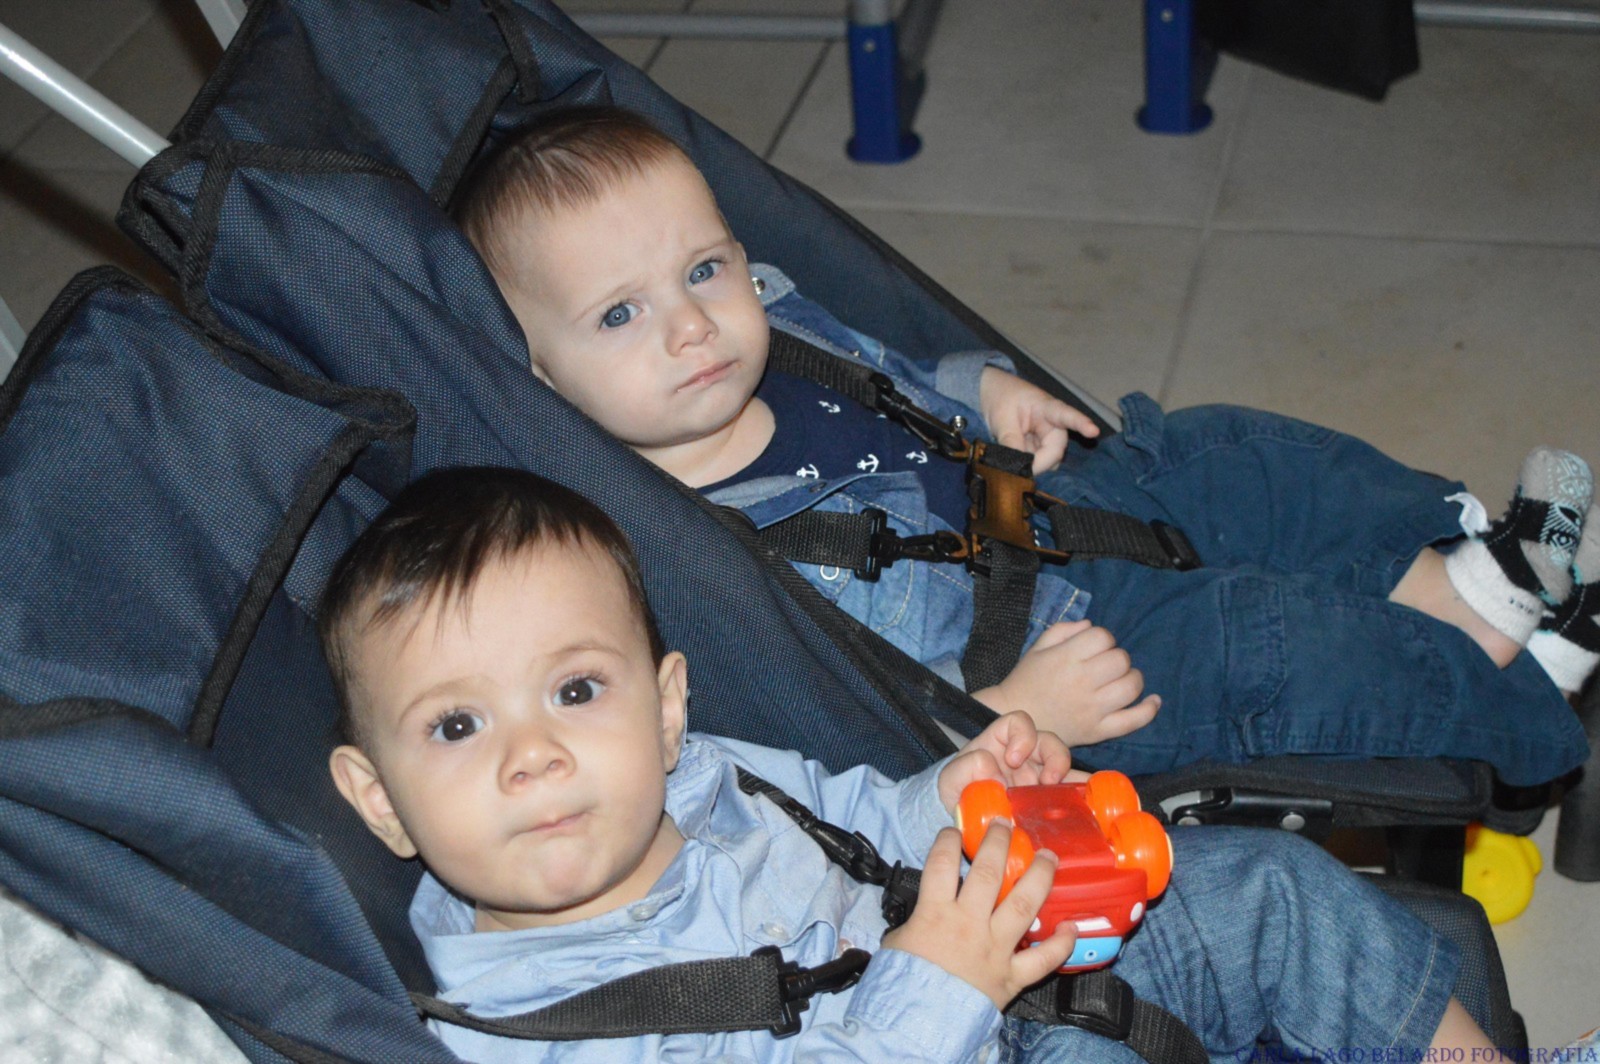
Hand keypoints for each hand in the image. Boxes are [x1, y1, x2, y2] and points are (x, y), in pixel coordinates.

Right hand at [881, 823, 1075, 1009]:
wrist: (917, 1024)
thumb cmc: (902, 982)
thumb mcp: (898, 940)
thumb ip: (917, 919)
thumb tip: (925, 910)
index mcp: (935, 913)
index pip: (941, 863)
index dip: (947, 841)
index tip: (953, 831)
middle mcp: (969, 924)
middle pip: (988, 873)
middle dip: (999, 843)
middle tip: (1007, 826)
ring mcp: (994, 948)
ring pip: (1022, 905)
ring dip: (1039, 878)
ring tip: (1049, 857)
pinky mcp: (1011, 976)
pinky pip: (1042, 959)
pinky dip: (1060, 943)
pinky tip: (1071, 926)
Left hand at [938, 710, 1071, 813]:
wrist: (960, 822)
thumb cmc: (956, 792)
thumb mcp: (951, 779)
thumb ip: (966, 769)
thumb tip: (994, 772)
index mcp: (1002, 743)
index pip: (1019, 723)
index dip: (1022, 736)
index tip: (1013, 759)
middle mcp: (1025, 757)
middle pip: (1050, 743)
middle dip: (1056, 758)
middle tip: (1049, 780)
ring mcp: (1038, 778)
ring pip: (1065, 769)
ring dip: (1074, 779)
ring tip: (1074, 799)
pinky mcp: (1048, 801)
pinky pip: (1072, 794)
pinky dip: (1084, 799)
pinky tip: (1092, 810)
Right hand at [973, 619, 1159, 747]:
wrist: (1014, 717)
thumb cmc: (1027, 680)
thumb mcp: (1038, 647)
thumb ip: (1064, 630)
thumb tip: (1092, 626)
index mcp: (1065, 658)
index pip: (1103, 637)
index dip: (1103, 639)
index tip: (1094, 648)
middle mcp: (1081, 681)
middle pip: (1121, 660)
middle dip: (1117, 658)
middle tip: (1105, 667)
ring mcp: (1091, 708)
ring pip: (1131, 686)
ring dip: (1132, 679)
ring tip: (1120, 681)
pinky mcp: (1097, 731)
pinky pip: (1133, 721)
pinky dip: (1149, 710)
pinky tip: (1154, 700)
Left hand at [979, 367, 1099, 473]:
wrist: (990, 394)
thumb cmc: (1000, 398)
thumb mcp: (1002, 419)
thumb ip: (1011, 442)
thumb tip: (1019, 467)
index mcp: (1046, 408)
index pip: (1066, 415)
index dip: (1080, 424)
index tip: (1093, 431)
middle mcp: (1053, 424)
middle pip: (1056, 450)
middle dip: (1039, 463)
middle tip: (1017, 470)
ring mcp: (1048, 438)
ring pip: (1048, 460)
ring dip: (1032, 464)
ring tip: (1010, 454)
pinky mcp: (1040, 449)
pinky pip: (1038, 463)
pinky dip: (1027, 465)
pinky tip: (1014, 458)